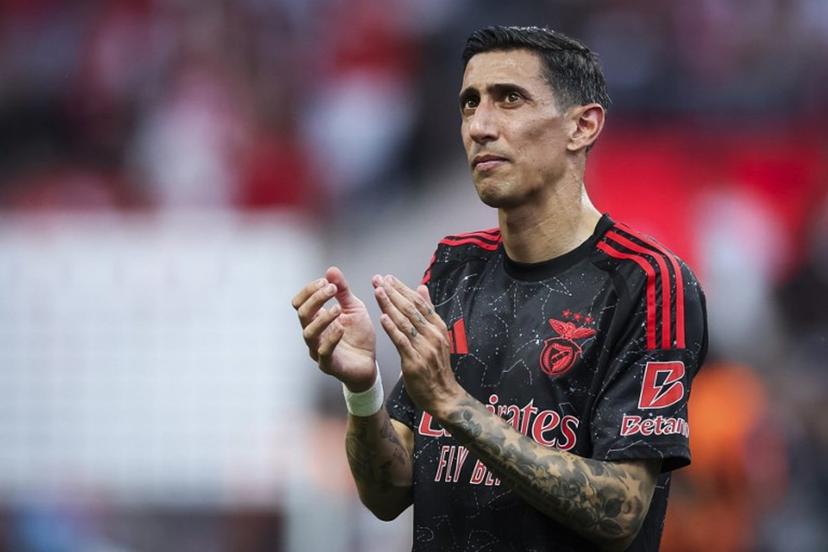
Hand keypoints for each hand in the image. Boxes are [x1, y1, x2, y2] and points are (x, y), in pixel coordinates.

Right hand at [292, 267, 375, 391]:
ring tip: (337, 309)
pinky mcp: (329, 364)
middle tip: (332, 289)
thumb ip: (342, 291)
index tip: (327, 281)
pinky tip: (341, 328)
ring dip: (322, 318)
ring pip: (309, 333)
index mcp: (315, 319)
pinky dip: (331, 338)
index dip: (310, 290)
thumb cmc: (358, 336)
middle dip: (316, 298)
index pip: (300, 302)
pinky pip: (323, 352)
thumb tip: (331, 270)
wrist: (369, 363)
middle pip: (302, 314)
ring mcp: (318, 350)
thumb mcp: (353, 308)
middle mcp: (313, 334)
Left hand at [372, 274, 462, 416]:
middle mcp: (433, 335)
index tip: (388, 278)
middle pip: (411, 309)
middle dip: (393, 292)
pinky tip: (383, 317)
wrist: (443, 396)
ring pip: (405, 322)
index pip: (419, 303)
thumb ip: (428, 312)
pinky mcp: (415, 362)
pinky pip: (402, 342)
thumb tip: (422, 288)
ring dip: (390, 305)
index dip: (402, 289)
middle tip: (378, 279)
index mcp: (438, 327)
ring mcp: (425, 348)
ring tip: (377, 292)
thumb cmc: (436, 366)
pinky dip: (392, 329)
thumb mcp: (436, 336)